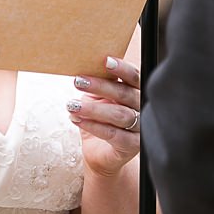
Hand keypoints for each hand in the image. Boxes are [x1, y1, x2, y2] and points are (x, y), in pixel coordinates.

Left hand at [68, 56, 141, 176]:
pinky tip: (78, 120)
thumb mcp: (99, 97)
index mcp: (136, 92)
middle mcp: (142, 108)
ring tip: (72, 105)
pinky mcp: (132, 146)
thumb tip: (85, 64)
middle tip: (78, 81)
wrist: (100, 152)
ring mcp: (140, 128)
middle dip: (101, 86)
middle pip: (125, 94)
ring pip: (119, 115)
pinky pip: (114, 135)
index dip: (122, 69)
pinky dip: (94, 126)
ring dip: (93, 109)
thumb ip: (99, 83)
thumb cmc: (101, 119)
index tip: (105, 61)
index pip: (134, 77)